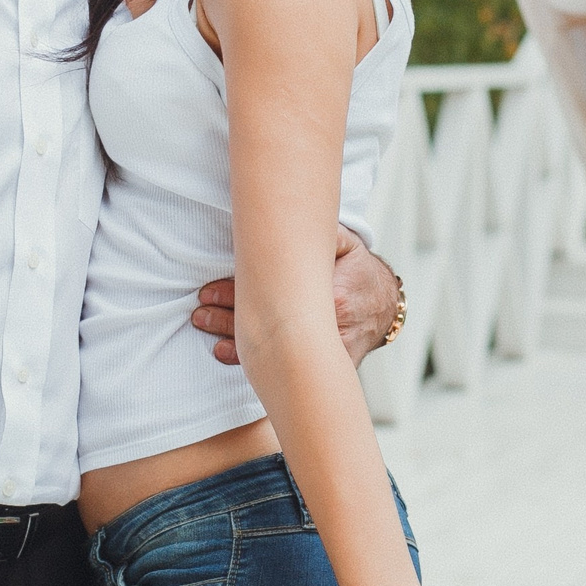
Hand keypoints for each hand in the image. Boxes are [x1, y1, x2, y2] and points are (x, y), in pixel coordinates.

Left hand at [191, 228, 395, 367]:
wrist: (385, 306)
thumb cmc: (359, 271)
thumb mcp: (346, 243)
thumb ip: (320, 232)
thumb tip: (282, 216)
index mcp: (334, 295)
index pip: (274, 295)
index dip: (236, 292)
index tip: (207, 292)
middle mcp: (330, 328)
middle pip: (269, 326)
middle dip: (228, 320)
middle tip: (200, 312)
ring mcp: (329, 352)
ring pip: (275, 352)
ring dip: (236, 344)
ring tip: (207, 330)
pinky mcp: (325, 367)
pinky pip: (287, 369)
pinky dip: (257, 363)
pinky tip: (227, 354)